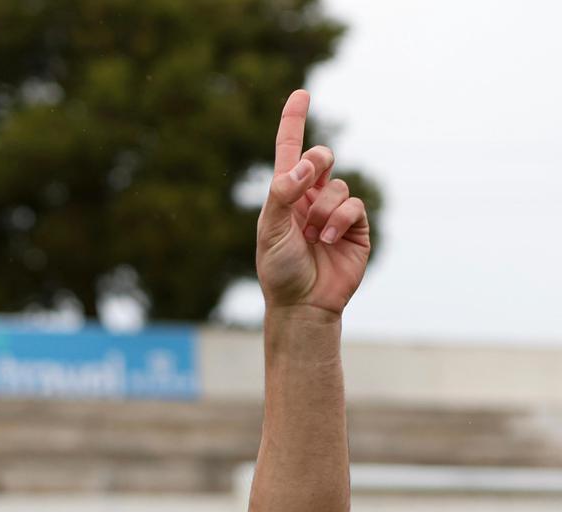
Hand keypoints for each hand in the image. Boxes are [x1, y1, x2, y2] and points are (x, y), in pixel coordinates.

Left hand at [256, 89, 369, 314]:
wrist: (302, 303)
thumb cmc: (279, 269)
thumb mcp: (271, 230)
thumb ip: (283, 194)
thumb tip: (305, 165)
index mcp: (284, 196)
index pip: (289, 150)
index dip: (294, 121)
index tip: (300, 93)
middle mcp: (310, 198)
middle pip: (321, 157)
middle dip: (318, 159)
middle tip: (312, 174)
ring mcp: (334, 212)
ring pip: (338, 185)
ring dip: (324, 208)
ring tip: (312, 236)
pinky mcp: (356, 227)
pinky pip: (354, 205)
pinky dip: (339, 220)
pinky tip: (326, 240)